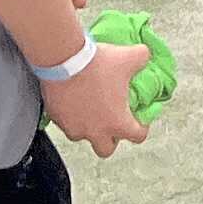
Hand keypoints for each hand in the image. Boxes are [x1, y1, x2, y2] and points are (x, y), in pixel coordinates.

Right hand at [45, 42, 152, 158]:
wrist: (64, 58)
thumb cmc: (95, 64)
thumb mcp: (128, 57)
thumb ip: (142, 58)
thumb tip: (144, 54)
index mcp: (117, 122)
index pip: (137, 136)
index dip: (141, 129)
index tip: (139, 122)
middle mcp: (95, 131)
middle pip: (105, 149)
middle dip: (110, 139)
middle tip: (111, 123)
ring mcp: (74, 127)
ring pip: (82, 136)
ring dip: (87, 127)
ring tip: (89, 109)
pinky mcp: (57, 119)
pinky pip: (64, 123)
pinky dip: (69, 115)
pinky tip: (72, 100)